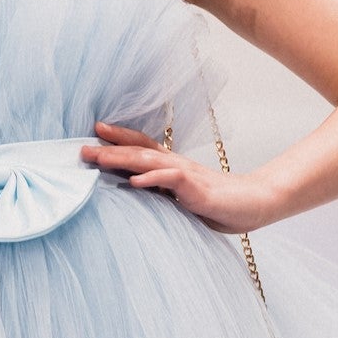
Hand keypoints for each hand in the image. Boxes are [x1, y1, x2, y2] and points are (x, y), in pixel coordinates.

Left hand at [81, 119, 277, 233]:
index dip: (118, 139)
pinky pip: (173, 180)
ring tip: (98, 159)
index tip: (93, 134)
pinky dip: (153, 179)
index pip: (142, 147)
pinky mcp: (198, 190)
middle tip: (81, 148)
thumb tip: (135, 193)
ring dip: (122, 158)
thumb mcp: (182, 199)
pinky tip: (135, 181)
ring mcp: (187, 176)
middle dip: (109, 148)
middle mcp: (177, 166)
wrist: (255, 204)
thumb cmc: (219, 204)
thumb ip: (161, 194)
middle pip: (139, 150)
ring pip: (150, 161)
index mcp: (172, 167)